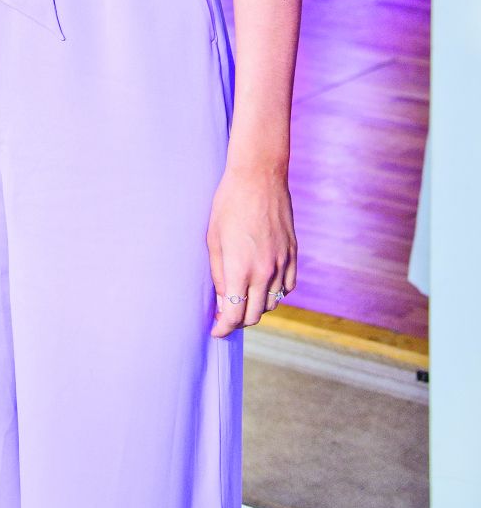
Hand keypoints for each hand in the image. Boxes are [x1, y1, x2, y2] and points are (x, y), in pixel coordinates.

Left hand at [207, 163, 296, 337]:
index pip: (234, 315)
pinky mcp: (293, 254)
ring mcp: (282, 263)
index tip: (216, 331)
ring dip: (257, 308)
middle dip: (238, 321)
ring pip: (273, 303)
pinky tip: (263, 285)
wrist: (259, 176)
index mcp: (240, 268)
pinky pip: (287, 287)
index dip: (223, 328)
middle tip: (226, 317)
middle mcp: (264, 271)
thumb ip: (218, 274)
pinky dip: (276, 293)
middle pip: (255, 315)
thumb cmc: (228, 203)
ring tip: (243, 300)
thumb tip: (221, 302)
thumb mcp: (213, 238)